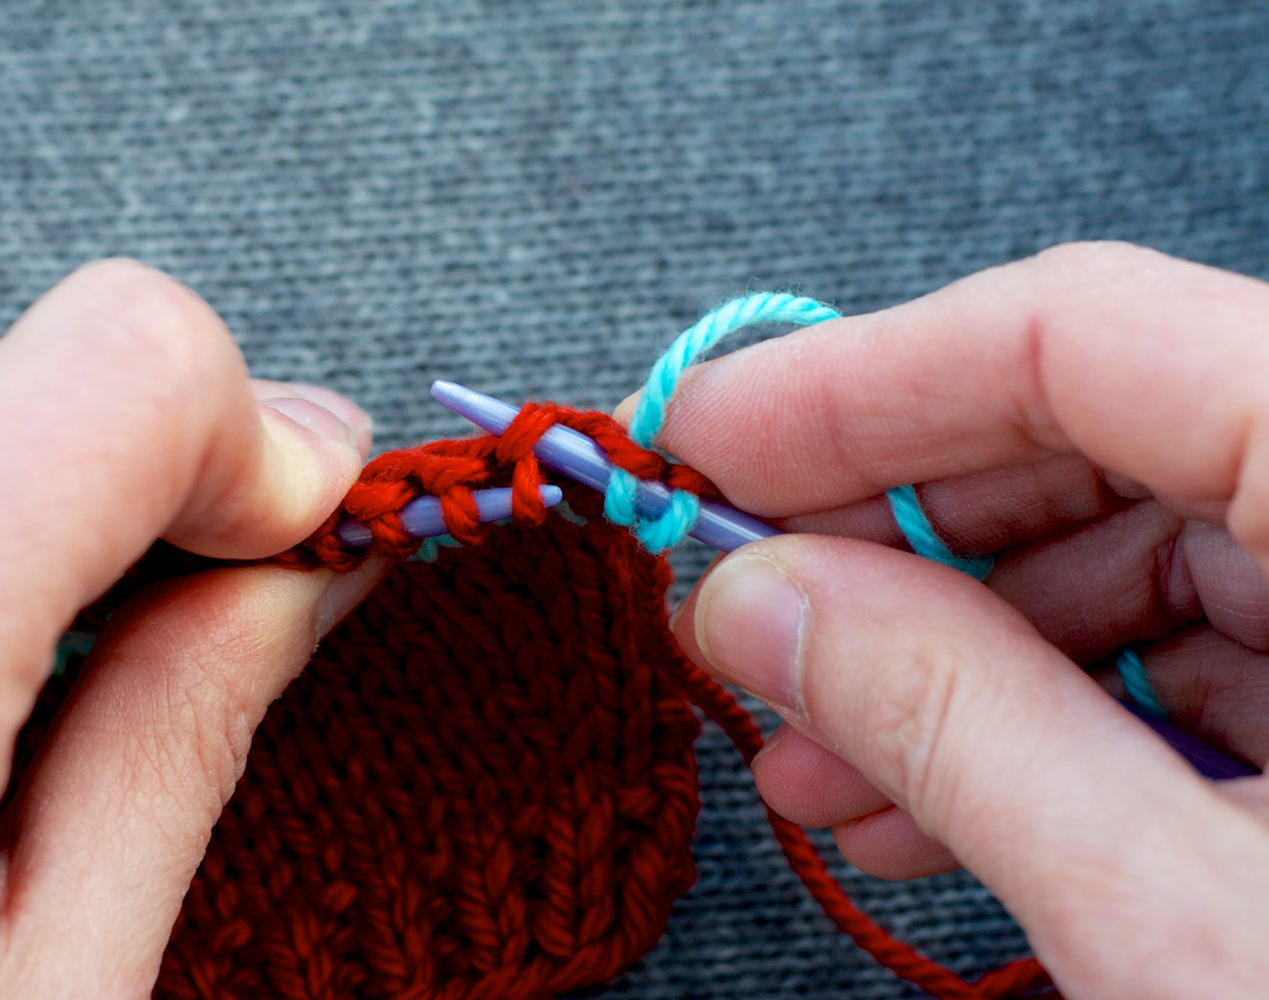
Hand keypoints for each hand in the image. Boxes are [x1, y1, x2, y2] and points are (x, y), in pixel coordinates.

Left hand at [0, 260, 381, 997]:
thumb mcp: (55, 992)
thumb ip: (187, 730)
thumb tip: (314, 556)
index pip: (121, 367)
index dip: (260, 442)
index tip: (303, 541)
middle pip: (38, 366)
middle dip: (169, 472)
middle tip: (221, 607)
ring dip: (53, 498)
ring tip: (52, 673)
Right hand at [633, 243, 1268, 999]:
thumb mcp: (1195, 939)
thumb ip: (956, 730)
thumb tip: (755, 602)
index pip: (1087, 334)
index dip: (857, 380)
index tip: (703, 442)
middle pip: (1105, 430)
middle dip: (889, 533)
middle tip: (735, 611)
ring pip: (1140, 552)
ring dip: (951, 647)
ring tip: (806, 754)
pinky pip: (1197, 655)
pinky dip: (1050, 717)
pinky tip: (928, 798)